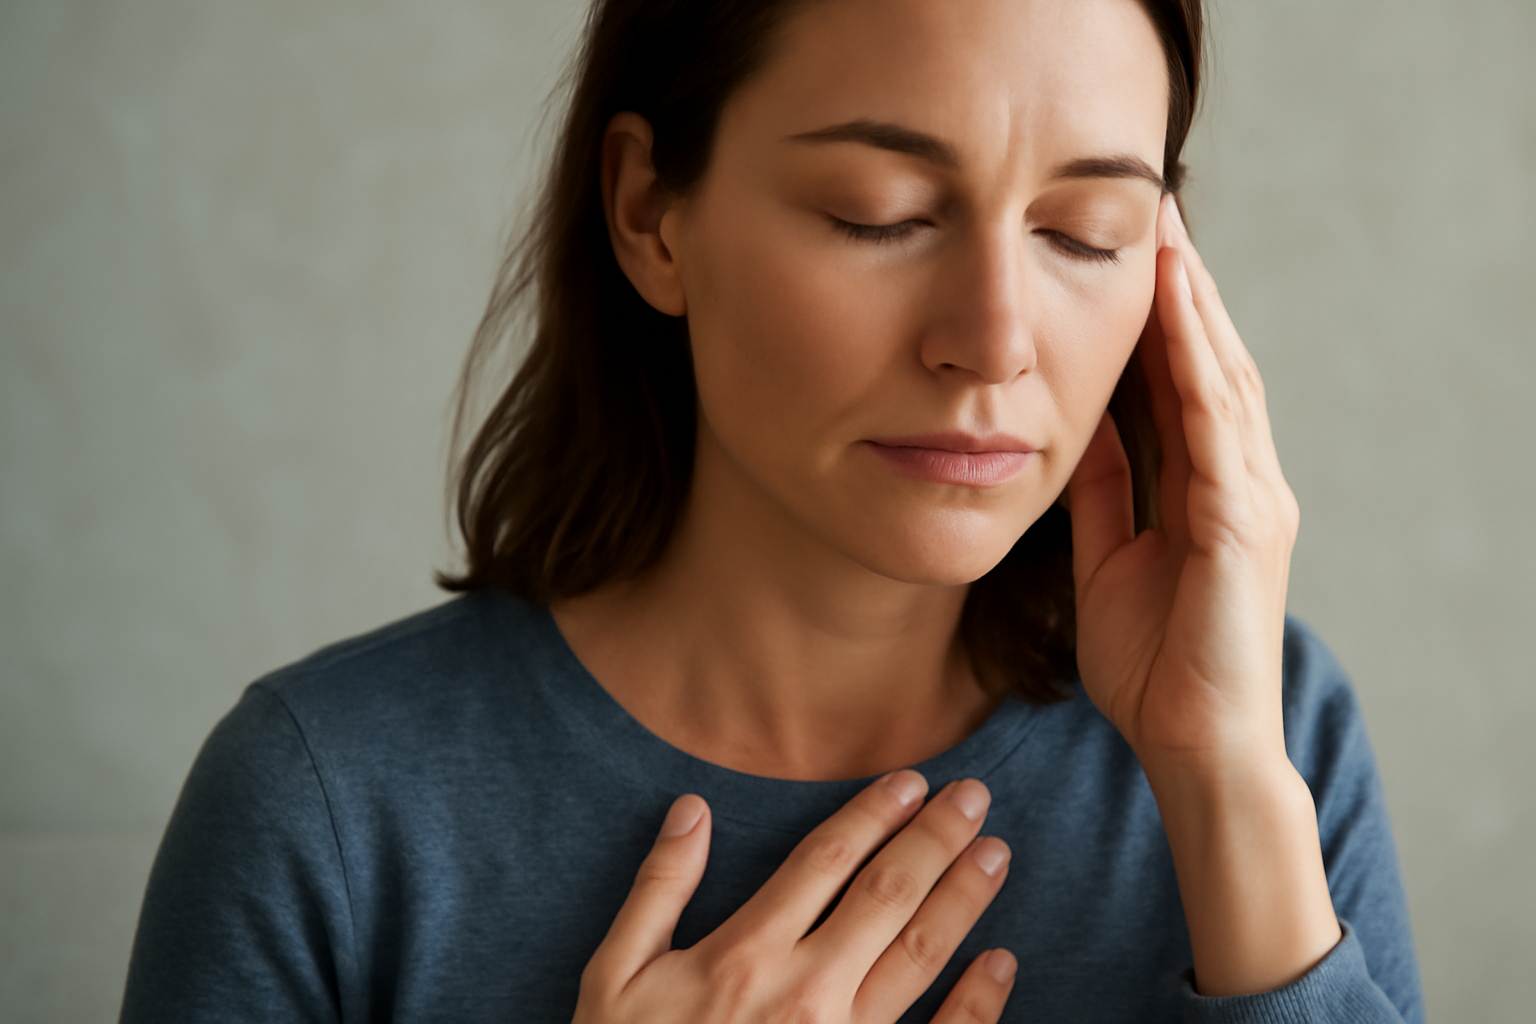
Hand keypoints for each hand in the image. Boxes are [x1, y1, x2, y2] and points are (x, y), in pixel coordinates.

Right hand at [573, 772, 1015, 1023]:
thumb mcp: (616, 976)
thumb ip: (659, 889)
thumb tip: (692, 808)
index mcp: (746, 953)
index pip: (825, 861)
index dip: (871, 814)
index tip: (909, 780)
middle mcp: (805, 991)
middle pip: (886, 895)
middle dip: (934, 839)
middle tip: (973, 796)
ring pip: (918, 956)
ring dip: (962, 899)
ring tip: (995, 854)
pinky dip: (976, 1004)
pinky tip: (1000, 963)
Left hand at [1067, 194, 1338, 995]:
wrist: (1193, 746)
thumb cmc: (1154, 665)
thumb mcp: (1108, 559)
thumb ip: (1103, 494)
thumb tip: (1077, 427)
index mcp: (1207, 492)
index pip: (1184, 386)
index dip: (1163, 320)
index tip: (1132, 258)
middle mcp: (1241, 483)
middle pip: (1211, 366)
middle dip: (1185, 292)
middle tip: (1157, 216)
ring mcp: (1250, 502)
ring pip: (1222, 383)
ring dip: (1195, 309)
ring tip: (1168, 239)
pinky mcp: (1242, 528)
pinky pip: (1216, 431)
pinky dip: (1197, 370)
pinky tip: (1178, 318)